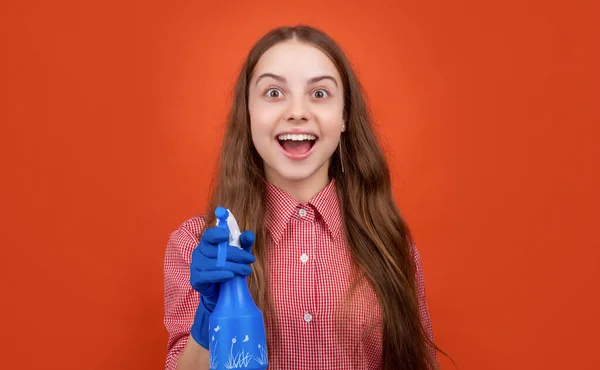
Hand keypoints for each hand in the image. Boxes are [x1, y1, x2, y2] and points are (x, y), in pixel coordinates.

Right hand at [190, 226, 254, 347]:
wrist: (220, 292)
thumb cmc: (228, 268)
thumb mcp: (239, 254)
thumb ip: (244, 243)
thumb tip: (249, 235)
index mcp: (207, 243)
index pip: (209, 235)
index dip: (217, 234)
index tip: (226, 236)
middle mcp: (199, 253)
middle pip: (216, 251)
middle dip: (236, 254)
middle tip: (250, 259)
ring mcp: (195, 266)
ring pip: (214, 264)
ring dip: (233, 266)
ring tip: (246, 270)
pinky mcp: (196, 279)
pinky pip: (207, 276)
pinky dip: (220, 275)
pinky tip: (231, 276)